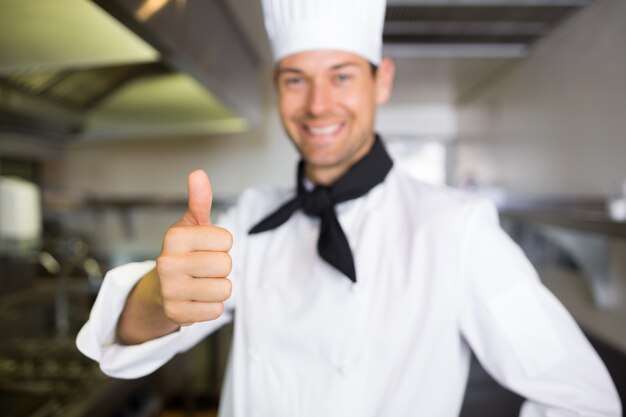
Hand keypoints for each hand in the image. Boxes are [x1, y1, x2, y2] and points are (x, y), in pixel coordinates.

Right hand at [156, 170, 232, 325]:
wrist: (161, 288)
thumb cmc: (185, 252)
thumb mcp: (193, 225)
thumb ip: (200, 200)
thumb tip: (198, 173)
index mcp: (174, 237)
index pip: (226, 239)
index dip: (222, 244)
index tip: (207, 247)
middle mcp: (167, 263)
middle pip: (226, 264)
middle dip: (222, 267)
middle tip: (205, 267)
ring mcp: (170, 290)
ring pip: (224, 289)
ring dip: (219, 287)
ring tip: (202, 282)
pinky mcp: (176, 313)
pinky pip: (216, 311)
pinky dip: (211, 306)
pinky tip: (196, 299)